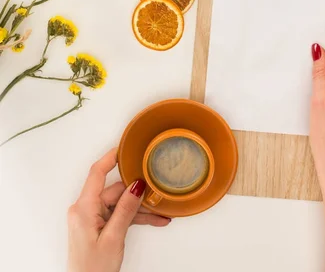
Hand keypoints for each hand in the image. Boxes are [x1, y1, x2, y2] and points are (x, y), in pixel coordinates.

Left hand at [68, 148, 170, 271]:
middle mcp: (84, 210)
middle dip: (136, 191)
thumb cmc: (92, 271)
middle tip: (156, 189)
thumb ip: (125, 209)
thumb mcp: (114, 238)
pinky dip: (133, 217)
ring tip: (159, 211)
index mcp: (83, 208)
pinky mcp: (97, 227)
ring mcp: (91, 218)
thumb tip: (136, 185)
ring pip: (118, 203)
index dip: (111, 157)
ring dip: (139, 208)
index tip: (125, 146)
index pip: (97, 173)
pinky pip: (117, 215)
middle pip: (113, 189)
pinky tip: (153, 220)